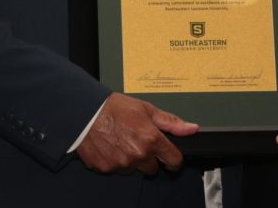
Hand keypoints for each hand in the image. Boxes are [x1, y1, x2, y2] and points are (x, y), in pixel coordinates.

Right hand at [76, 92, 198, 174]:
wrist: (85, 112)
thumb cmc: (115, 108)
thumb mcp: (147, 109)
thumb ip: (170, 122)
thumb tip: (192, 128)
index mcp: (151, 139)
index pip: (173, 161)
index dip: (172, 159)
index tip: (169, 157)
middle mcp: (138, 154)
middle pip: (153, 169)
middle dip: (148, 158)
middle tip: (137, 142)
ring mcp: (121, 164)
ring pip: (134, 170)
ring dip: (131, 161)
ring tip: (121, 142)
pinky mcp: (106, 168)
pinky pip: (116, 170)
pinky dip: (115, 161)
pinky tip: (110, 147)